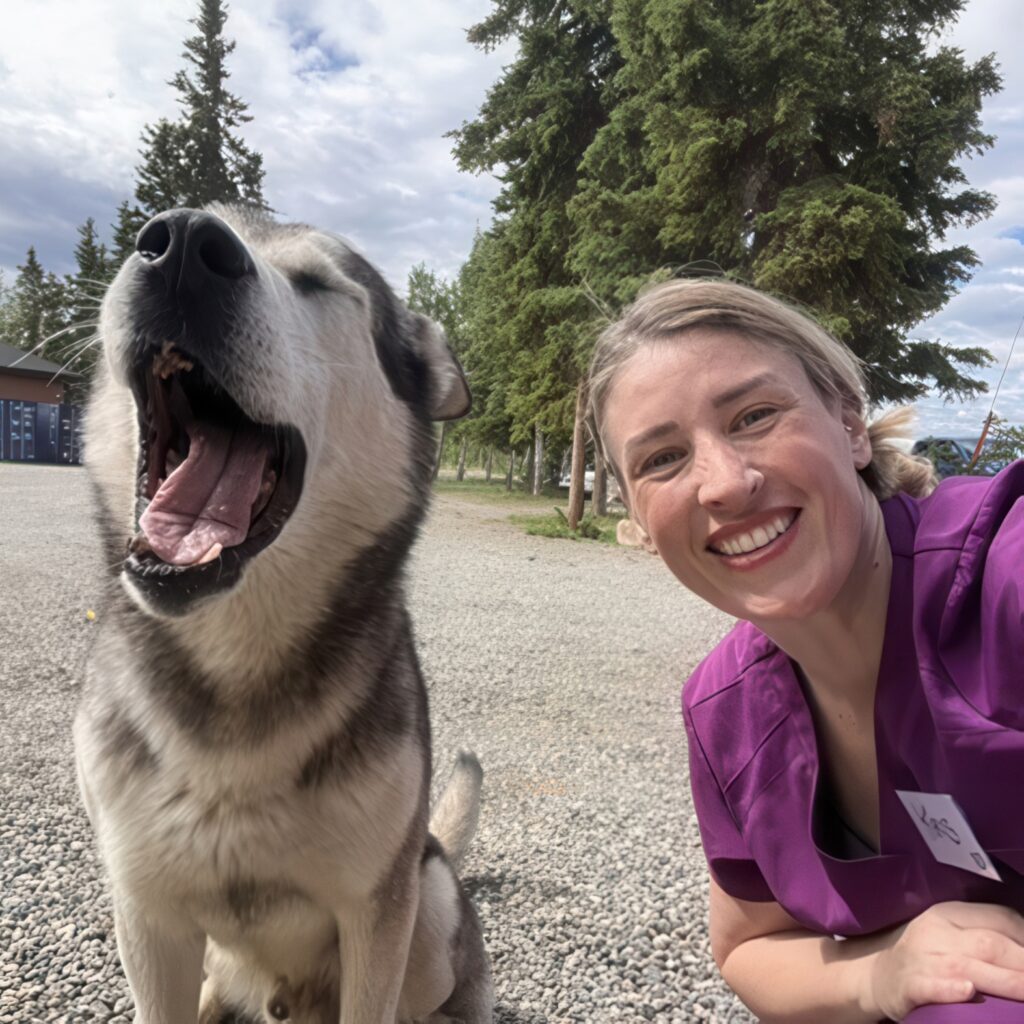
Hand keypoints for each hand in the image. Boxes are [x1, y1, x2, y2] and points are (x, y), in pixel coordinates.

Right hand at [866, 901, 1023, 1020]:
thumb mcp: (950, 933)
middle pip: (991, 944)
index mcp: (949, 913)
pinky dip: (951, 989)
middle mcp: (937, 932)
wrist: (875, 973)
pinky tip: (967, 991)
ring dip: (1007, 982)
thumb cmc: (924, 954)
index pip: (999, 918)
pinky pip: (932, 985)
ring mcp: (922, 958)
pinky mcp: (910, 985)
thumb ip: (984, 933)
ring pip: (969, 967)